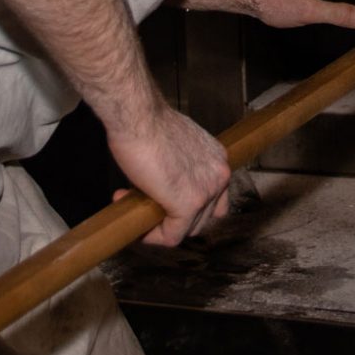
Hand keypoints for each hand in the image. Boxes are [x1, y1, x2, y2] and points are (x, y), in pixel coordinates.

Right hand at [108, 105, 230, 246]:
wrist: (138, 117)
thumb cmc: (149, 124)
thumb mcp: (176, 145)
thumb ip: (181, 166)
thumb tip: (167, 183)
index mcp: (218, 160)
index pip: (213, 199)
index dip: (184, 206)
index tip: (159, 199)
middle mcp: (220, 176)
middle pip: (202, 216)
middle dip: (170, 217)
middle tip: (143, 204)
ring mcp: (207, 192)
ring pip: (188, 229)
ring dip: (159, 226)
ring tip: (134, 209)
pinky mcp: (188, 205)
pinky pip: (173, 236)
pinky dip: (154, 237)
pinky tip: (138, 227)